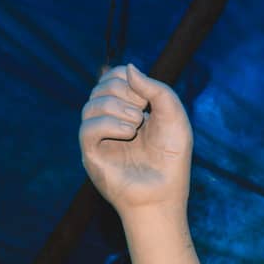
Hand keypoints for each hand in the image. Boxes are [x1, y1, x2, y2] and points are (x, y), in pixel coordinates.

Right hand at [80, 64, 191, 212]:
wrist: (163, 196)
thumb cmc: (171, 161)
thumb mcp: (175, 119)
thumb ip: (158, 91)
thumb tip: (128, 68)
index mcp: (129, 109)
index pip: (114, 78)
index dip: (126, 78)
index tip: (145, 97)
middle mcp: (110, 120)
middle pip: (101, 87)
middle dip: (123, 91)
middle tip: (142, 112)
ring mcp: (99, 137)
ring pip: (92, 105)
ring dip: (117, 108)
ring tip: (137, 125)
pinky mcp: (90, 153)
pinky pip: (88, 128)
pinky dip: (108, 125)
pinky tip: (128, 133)